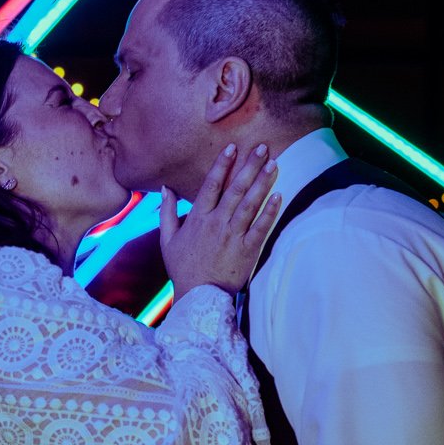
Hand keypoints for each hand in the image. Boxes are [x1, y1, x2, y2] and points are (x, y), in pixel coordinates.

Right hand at [159, 142, 279, 295]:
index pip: (211, 185)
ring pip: (250, 205)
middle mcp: (216, 224)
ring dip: (262, 183)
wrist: (198, 297)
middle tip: (261, 147)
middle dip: (249, 166)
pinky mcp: (247, 251)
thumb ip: (166, 211)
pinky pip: (260, 228)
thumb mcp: (167, 239)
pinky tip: (278, 196)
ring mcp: (233, 237)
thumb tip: (165, 188)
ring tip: (273, 164)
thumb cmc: (182, 268)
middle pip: (235, 189)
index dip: (222, 165)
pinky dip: (270, 212)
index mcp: (197, 219)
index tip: (232, 147)